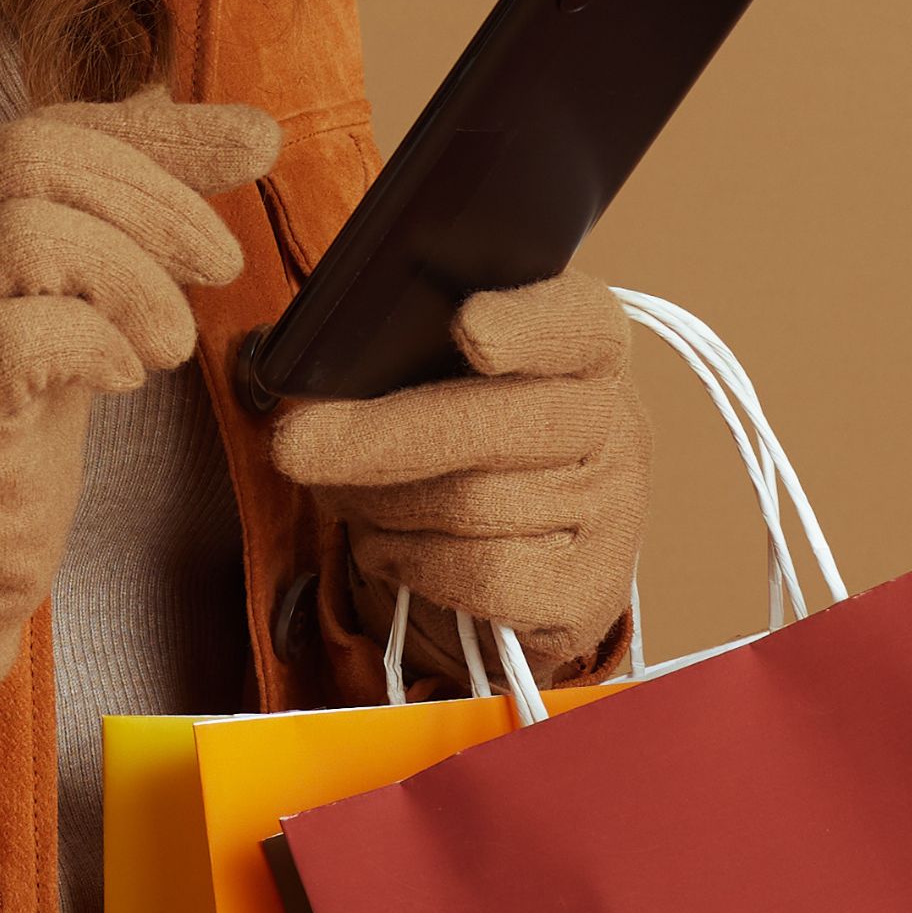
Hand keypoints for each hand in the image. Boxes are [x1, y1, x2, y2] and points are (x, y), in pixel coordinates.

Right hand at [0, 89, 282, 722]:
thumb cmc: (19, 420)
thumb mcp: (86, 296)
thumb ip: (140, 213)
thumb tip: (246, 132)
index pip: (55, 127)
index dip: (160, 132)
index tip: (257, 149)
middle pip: (37, 159)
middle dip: (155, 203)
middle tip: (223, 264)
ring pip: (32, 233)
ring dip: (132, 281)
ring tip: (170, 343)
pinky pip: (26, 332)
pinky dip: (97, 345)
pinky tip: (121, 378)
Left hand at [266, 272, 649, 676]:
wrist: (518, 551)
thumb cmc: (466, 441)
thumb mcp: (444, 376)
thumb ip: (403, 355)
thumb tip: (308, 369)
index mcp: (586, 346)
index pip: (575, 322)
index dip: (526, 326)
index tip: (468, 328)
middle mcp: (615, 422)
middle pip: (496, 426)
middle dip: (380, 438)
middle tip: (295, 446)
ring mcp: (614, 510)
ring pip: (472, 507)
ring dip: (382, 507)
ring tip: (352, 499)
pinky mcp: (592, 590)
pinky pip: (484, 577)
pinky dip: (416, 566)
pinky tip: (396, 550)